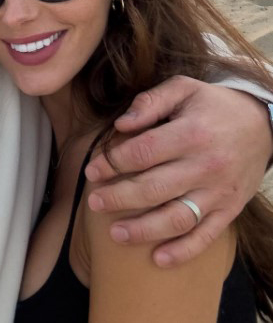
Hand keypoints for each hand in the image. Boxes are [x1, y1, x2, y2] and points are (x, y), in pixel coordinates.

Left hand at [84, 76, 271, 266]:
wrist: (263, 125)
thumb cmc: (214, 104)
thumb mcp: (184, 88)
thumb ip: (151, 101)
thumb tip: (121, 123)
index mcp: (192, 132)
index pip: (144, 152)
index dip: (113, 163)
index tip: (92, 170)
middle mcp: (206, 165)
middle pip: (154, 188)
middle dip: (119, 197)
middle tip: (94, 202)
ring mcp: (219, 192)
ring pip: (177, 218)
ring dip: (143, 230)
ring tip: (115, 233)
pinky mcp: (229, 210)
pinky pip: (206, 236)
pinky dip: (183, 251)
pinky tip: (157, 259)